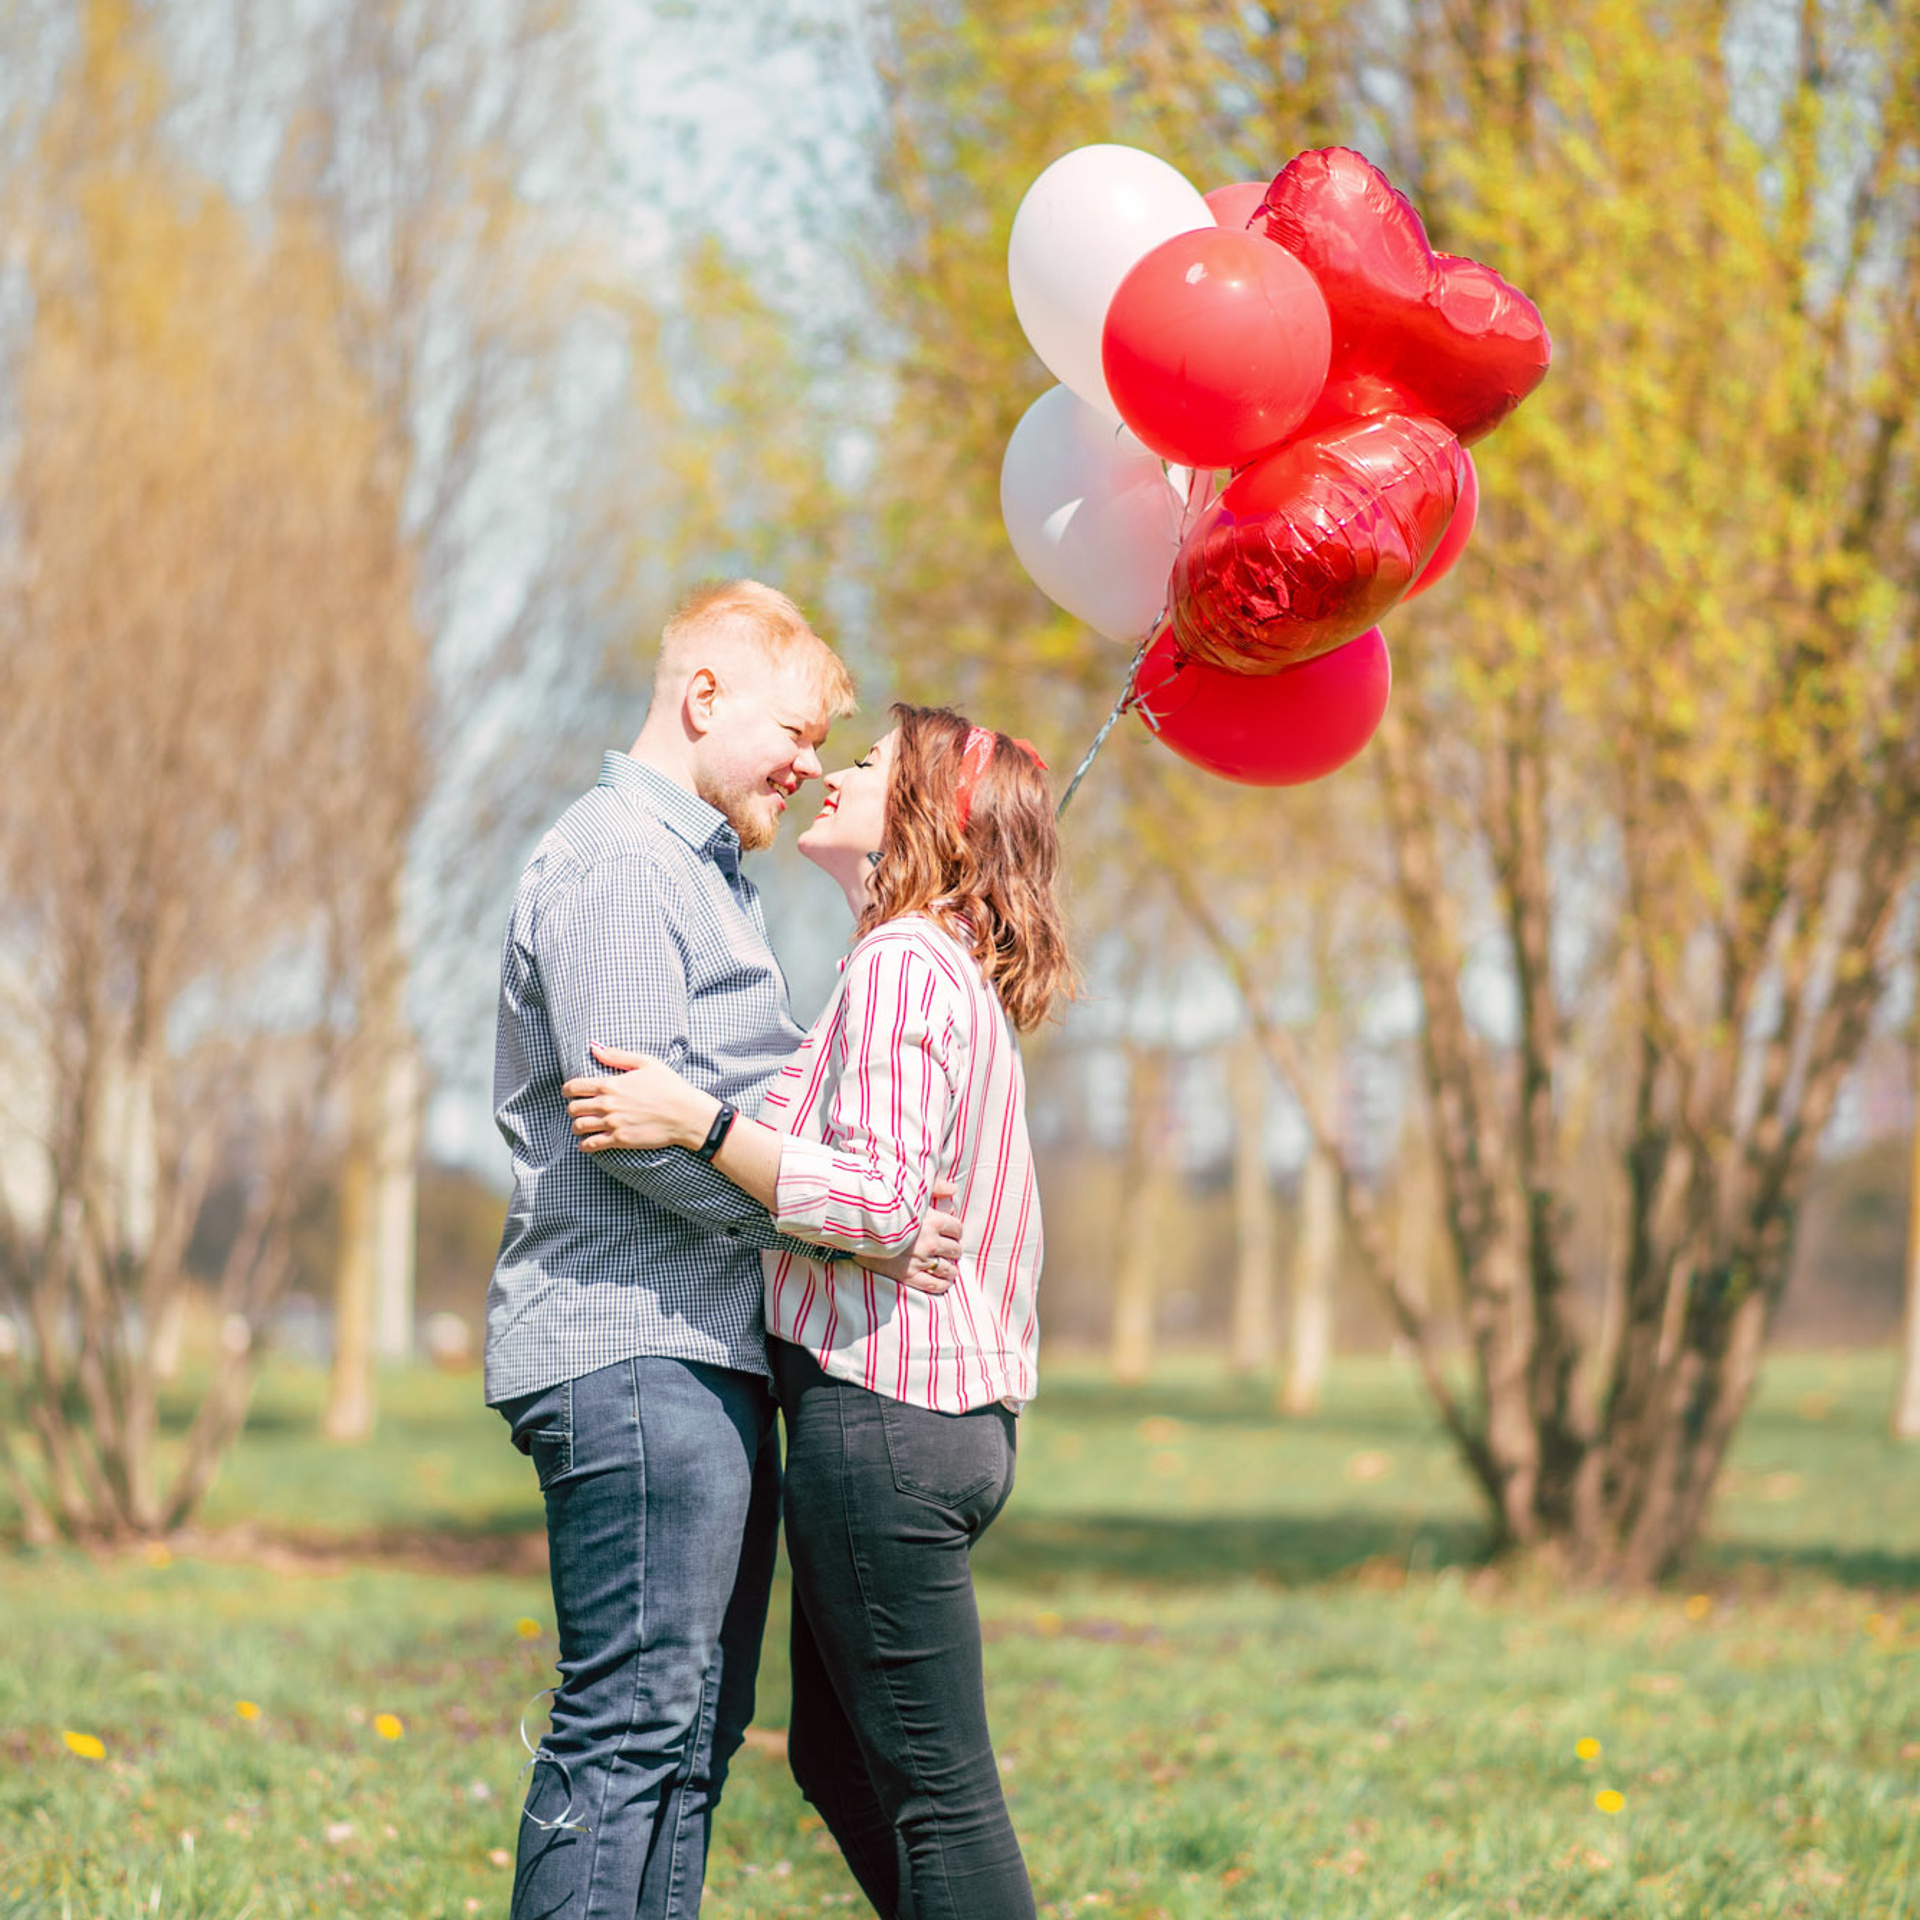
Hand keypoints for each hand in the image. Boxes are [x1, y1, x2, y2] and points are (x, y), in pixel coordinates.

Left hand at [563, 1045, 716, 1153]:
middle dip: (572, 1108)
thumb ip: (617, 1056)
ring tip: (583, 1126)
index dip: (567, 1090)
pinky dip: (585, 1145)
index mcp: (610, 1084)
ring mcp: (612, 1124)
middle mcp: (607, 1105)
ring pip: (579, 1127)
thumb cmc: (669, 1086)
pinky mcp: (620, 1140)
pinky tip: (586, 1143)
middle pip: (573, 1108)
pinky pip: (592, 1145)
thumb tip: (595, 1048)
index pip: (574, 1087)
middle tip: (579, 1109)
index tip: (568, 1092)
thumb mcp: (646, 1063)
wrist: (685, 1114)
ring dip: (577, 1126)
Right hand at [862, 1182, 962, 1294]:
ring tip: (949, 1268)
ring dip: (951, 1269)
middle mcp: (930, 1242)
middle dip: (953, 1249)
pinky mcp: (908, 1275)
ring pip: (948, 1269)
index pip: (957, 1229)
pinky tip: (943, 1281)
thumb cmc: (885, 1206)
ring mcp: (920, 1260)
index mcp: (934, 1221)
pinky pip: (934, 1285)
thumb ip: (935, 1188)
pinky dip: (942, 1284)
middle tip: (948, 1250)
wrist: (858, 1225)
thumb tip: (954, 1189)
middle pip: (954, 1249)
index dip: (955, 1231)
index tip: (950, 1233)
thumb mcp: (910, 1193)